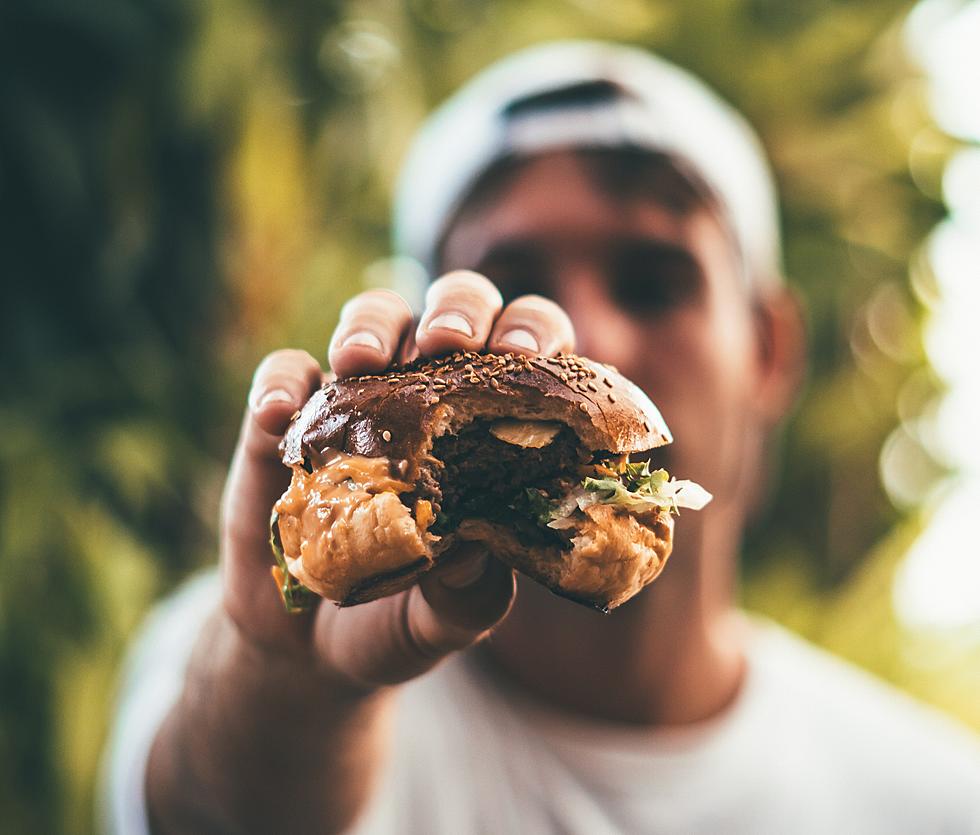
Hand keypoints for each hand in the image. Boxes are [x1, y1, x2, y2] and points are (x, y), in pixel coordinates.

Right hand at [223, 269, 575, 687]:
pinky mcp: (289, 420)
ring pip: (374, 318)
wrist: (311, 649)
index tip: (521, 352)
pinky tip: (280, 413)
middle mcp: (431, 395)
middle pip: (455, 309)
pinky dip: (281, 383)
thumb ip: (472, 593)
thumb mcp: (450, 617)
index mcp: (493, 425)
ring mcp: (358, 400)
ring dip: (372, 324)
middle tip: (447, 342)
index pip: (529, 354)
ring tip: (361, 360)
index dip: (532, 334)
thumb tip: (475, 546)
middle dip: (456, 309)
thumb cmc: (405, 617)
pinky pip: (284, 375)